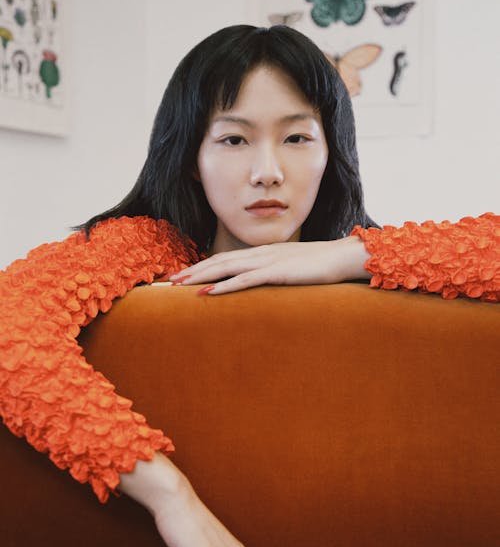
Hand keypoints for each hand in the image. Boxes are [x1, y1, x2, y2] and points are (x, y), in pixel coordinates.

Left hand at [170, 236, 369, 294]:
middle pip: (219, 261)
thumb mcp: (293, 270)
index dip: (202, 267)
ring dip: (200, 277)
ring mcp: (268, 262)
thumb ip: (276, 275)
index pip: (225, 259)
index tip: (183, 277)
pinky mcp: (278, 273)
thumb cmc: (321, 266)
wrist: (343, 257)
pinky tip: (208, 293)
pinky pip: (246, 280)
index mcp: (263, 254)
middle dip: (192, 271)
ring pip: (226, 268)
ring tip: (179, 285)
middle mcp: (260, 254)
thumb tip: (263, 285)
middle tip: (169, 282)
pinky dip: (225, 286)